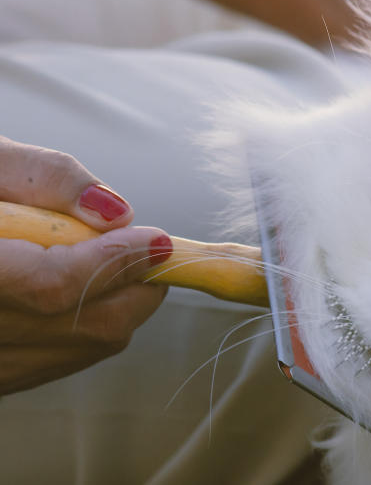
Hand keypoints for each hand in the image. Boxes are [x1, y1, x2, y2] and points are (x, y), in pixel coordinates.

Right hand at [0, 136, 171, 394]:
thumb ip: (48, 179)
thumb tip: (117, 213)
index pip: (54, 286)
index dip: (115, 262)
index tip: (156, 238)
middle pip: (87, 326)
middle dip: (133, 284)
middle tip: (142, 245)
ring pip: (87, 345)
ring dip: (116, 301)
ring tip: (97, 256)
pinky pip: (63, 356)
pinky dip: (87, 320)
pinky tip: (73, 282)